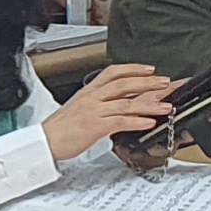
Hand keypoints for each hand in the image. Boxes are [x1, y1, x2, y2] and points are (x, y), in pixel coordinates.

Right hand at [42, 63, 175, 161]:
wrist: (44, 142)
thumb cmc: (60, 129)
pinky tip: (148, 122)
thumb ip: (99, 104)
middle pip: (124, 84)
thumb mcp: (79, 109)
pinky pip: (120, 121)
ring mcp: (93, 111)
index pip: (113, 72)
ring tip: (165, 107)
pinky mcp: (94, 126)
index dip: (133, 69)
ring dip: (149, 105)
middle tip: (165, 82)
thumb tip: (119, 106)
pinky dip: (137, 121)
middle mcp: (92, 97)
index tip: (150, 69)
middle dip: (148, 82)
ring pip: (126, 103)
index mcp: (88, 91)